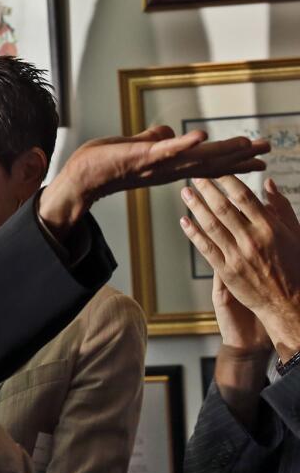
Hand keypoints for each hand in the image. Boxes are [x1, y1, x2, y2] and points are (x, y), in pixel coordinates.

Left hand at [38, 125, 268, 237]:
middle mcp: (166, 169)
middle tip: (267, 151)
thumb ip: (153, 141)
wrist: (78, 178)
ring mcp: (154, 164)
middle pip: (208, 163)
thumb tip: (168, 133)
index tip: (259, 159)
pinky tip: (201, 136)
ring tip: (247, 143)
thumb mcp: (134, 148)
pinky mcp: (139, 157)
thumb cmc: (104, 163)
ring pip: (194, 158)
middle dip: (238, 157)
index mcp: (168, 167)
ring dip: (221, 151)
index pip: (206, 163)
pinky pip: (163, 150)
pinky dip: (181, 144)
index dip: (232, 161)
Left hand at [181, 176, 299, 356]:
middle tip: (193, 175)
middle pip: (223, 208)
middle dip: (206, 189)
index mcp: (270, 228)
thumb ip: (281, 208)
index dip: (228, 180)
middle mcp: (252, 239)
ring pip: (211, 225)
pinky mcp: (226, 271)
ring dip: (195, 207)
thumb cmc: (296, 265)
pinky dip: (194, 233)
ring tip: (185, 192)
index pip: (244, 197)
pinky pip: (205, 248)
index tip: (216, 169)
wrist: (291, 303)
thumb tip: (267, 182)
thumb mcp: (296, 234)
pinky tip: (184, 221)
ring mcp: (237, 256)